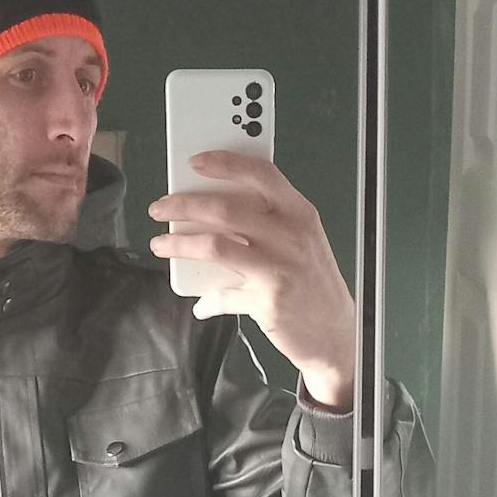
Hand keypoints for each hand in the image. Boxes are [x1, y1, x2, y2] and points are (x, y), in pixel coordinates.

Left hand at [148, 150, 355, 410]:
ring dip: (180, 243)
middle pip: (225, 209)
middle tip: (161, 208)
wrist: (336, 334)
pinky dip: (208, 300)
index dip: (225, 163)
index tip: (195, 162)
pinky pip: (223, 294)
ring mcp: (279, 268)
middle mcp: (291, 236)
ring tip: (161, 244)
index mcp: (300, 213)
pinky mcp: (267, 301)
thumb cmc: (313, 284)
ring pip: (215, 245)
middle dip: (183, 205)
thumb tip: (216, 214)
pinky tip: (201, 303)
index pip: (261, 174)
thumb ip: (267, 222)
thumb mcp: (302, 242)